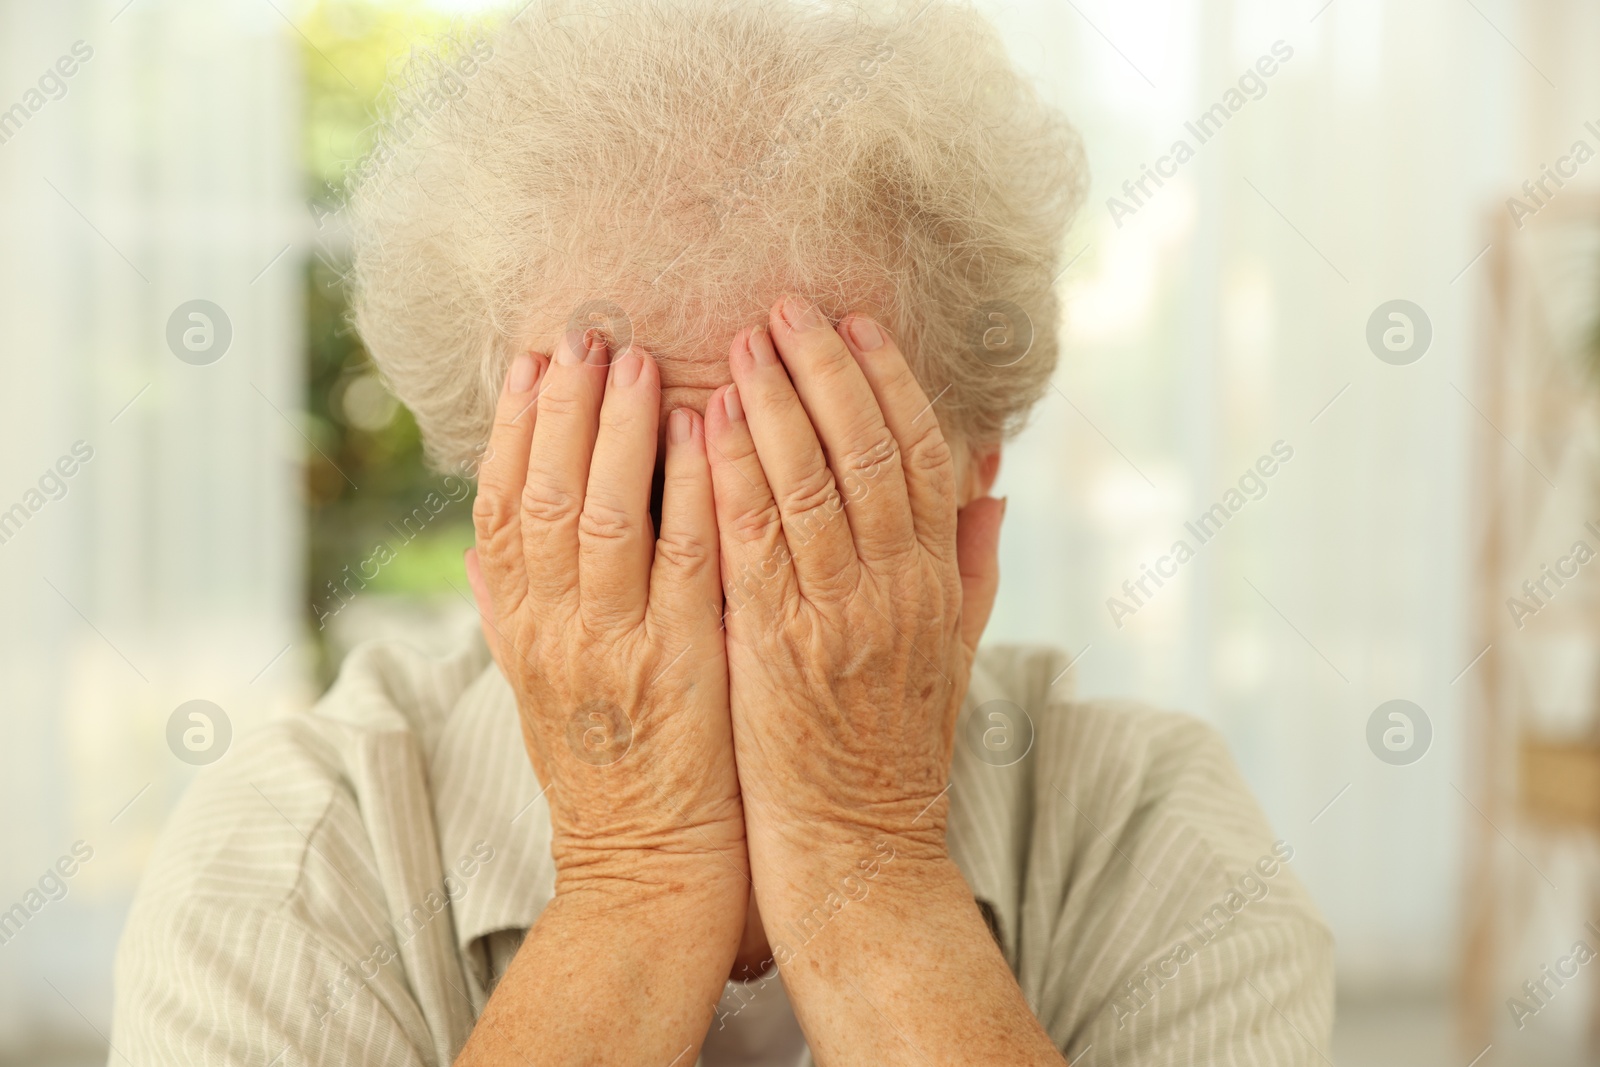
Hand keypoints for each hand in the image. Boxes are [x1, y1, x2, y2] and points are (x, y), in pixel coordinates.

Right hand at [467, 329, 747, 901]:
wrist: (645, 870)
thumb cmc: (605, 774)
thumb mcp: (537, 694)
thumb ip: (512, 615)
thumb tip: (480, 550)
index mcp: (520, 632)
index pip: (501, 511)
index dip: (515, 431)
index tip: (531, 363)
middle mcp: (553, 634)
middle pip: (545, 497)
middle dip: (564, 408)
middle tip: (585, 334)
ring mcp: (614, 649)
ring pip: (604, 517)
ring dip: (619, 432)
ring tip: (638, 361)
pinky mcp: (680, 667)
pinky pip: (682, 563)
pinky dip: (688, 494)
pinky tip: (705, 432)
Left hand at [703, 297, 1005, 874]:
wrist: (861, 856)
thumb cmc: (895, 754)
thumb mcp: (955, 654)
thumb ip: (973, 563)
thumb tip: (991, 479)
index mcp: (937, 584)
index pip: (923, 455)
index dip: (889, 380)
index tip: (856, 322)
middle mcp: (897, 589)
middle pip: (870, 451)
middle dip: (826, 369)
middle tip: (786, 304)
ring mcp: (839, 618)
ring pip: (812, 483)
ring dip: (774, 402)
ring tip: (742, 338)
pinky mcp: (777, 650)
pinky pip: (753, 545)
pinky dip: (731, 475)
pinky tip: (703, 422)